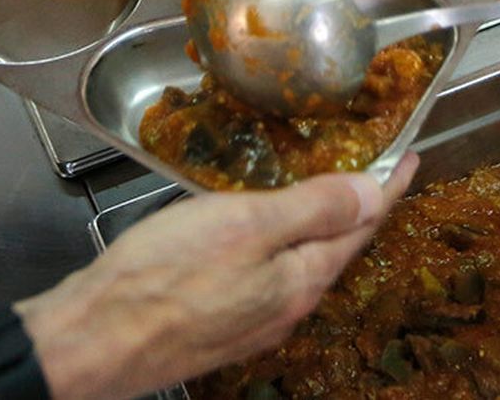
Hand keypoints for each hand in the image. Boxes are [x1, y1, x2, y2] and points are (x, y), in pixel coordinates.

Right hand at [23, 156, 417, 399]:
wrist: (92, 340)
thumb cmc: (162, 277)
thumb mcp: (246, 225)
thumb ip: (313, 209)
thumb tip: (373, 194)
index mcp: (300, 280)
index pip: (361, 225)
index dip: (386, 187)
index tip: (407, 158)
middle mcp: (284, 307)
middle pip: (333, 247)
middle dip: (354, 207)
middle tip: (367, 166)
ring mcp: (250, 320)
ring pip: (298, 262)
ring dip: (315, 224)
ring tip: (317, 188)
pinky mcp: (216, 323)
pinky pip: (265, 275)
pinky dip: (277, 243)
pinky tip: (257, 228)